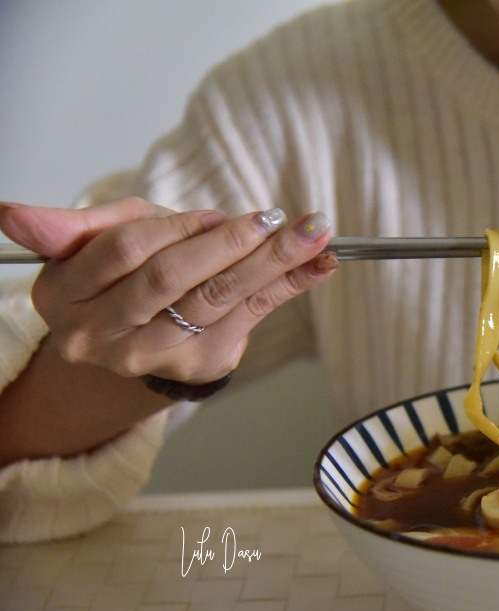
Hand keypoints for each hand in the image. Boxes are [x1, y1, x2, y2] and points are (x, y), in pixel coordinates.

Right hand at [1, 197, 336, 384]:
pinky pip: (253, 314)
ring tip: (314, 234)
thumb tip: (7, 215)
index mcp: (67, 294)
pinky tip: (321, 263)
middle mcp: (104, 334)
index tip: (216, 214)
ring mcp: (154, 354)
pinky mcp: (202, 363)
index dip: (175, 228)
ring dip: (273, 262)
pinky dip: (292, 284)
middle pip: (175, 280)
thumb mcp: (92, 243)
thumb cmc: (118, 279)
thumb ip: (71, 225)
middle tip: (276, 218)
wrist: (131, 347)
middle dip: (231, 244)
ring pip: (219, 298)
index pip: (126, 251)